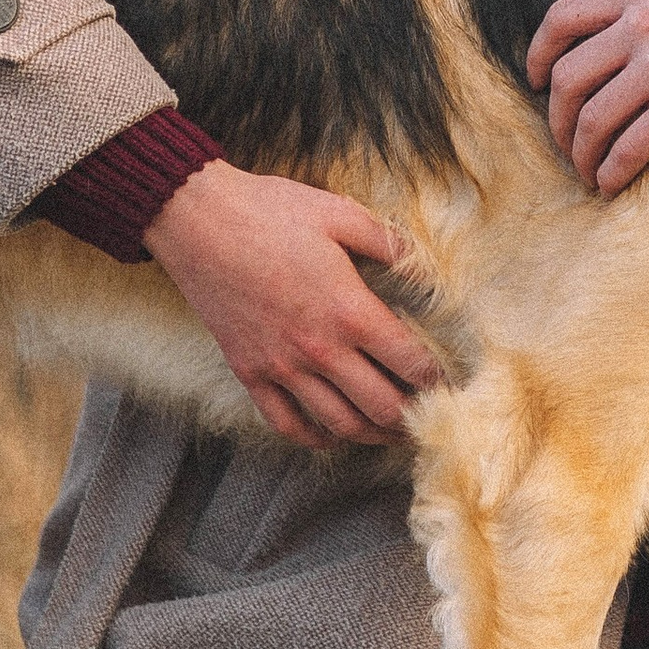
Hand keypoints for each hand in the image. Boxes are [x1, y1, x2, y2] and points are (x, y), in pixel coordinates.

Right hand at [144, 158, 443, 448]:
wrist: (197, 221)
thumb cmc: (271, 211)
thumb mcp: (341, 214)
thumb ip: (390, 242)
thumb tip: (426, 265)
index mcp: (350, 310)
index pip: (410, 363)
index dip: (439, 380)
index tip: (452, 383)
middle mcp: (320, 349)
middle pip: (382, 406)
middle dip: (413, 417)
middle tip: (430, 416)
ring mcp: (282, 366)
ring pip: (340, 423)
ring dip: (373, 434)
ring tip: (393, 433)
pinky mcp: (250, 372)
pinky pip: (286, 423)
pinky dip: (315, 437)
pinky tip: (333, 434)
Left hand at [524, 0, 648, 195]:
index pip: (562, 20)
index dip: (536, 54)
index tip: (533, 80)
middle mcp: (641, 27)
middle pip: (567, 78)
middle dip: (555, 117)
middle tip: (563, 137)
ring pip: (592, 119)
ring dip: (579, 152)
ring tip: (585, 168)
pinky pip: (629, 147)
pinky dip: (611, 171)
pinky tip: (610, 183)